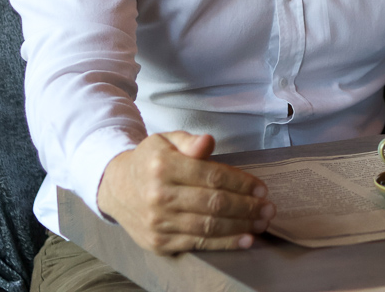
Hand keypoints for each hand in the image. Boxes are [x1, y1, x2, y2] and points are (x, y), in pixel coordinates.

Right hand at [97, 131, 274, 254]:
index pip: (212, 176)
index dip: (241, 184)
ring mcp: (159, 222)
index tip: (262, 188)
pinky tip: (245, 239)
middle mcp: (159, 196)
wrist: (116, 188)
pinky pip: (199, 244)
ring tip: (262, 222)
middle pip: (214, 203)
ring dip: (241, 226)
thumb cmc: (149, 162)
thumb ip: (189, 140)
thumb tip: (208, 142)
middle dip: (247, 207)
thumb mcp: (165, 140)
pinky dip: (225, 243)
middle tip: (269, 208)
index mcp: (163, 166)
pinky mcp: (159, 242)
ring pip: (209, 226)